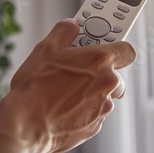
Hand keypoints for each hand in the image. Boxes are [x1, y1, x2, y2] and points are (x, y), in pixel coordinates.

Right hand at [5, 19, 135, 152]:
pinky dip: (83, 111)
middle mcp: (108, 83)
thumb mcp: (45, 50)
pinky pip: (94, 113)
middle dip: (100, 73)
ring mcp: (103, 107)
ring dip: (91, 93)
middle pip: (116, 75)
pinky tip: (62, 107)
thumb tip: (71, 25)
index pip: (127, 50)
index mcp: (100, 60)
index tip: (105, 48)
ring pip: (104, 96)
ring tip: (64, 92)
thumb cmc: (35, 88)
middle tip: (77, 72)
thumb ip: (63, 32)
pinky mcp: (95, 126)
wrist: (26, 125)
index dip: (117, 49)